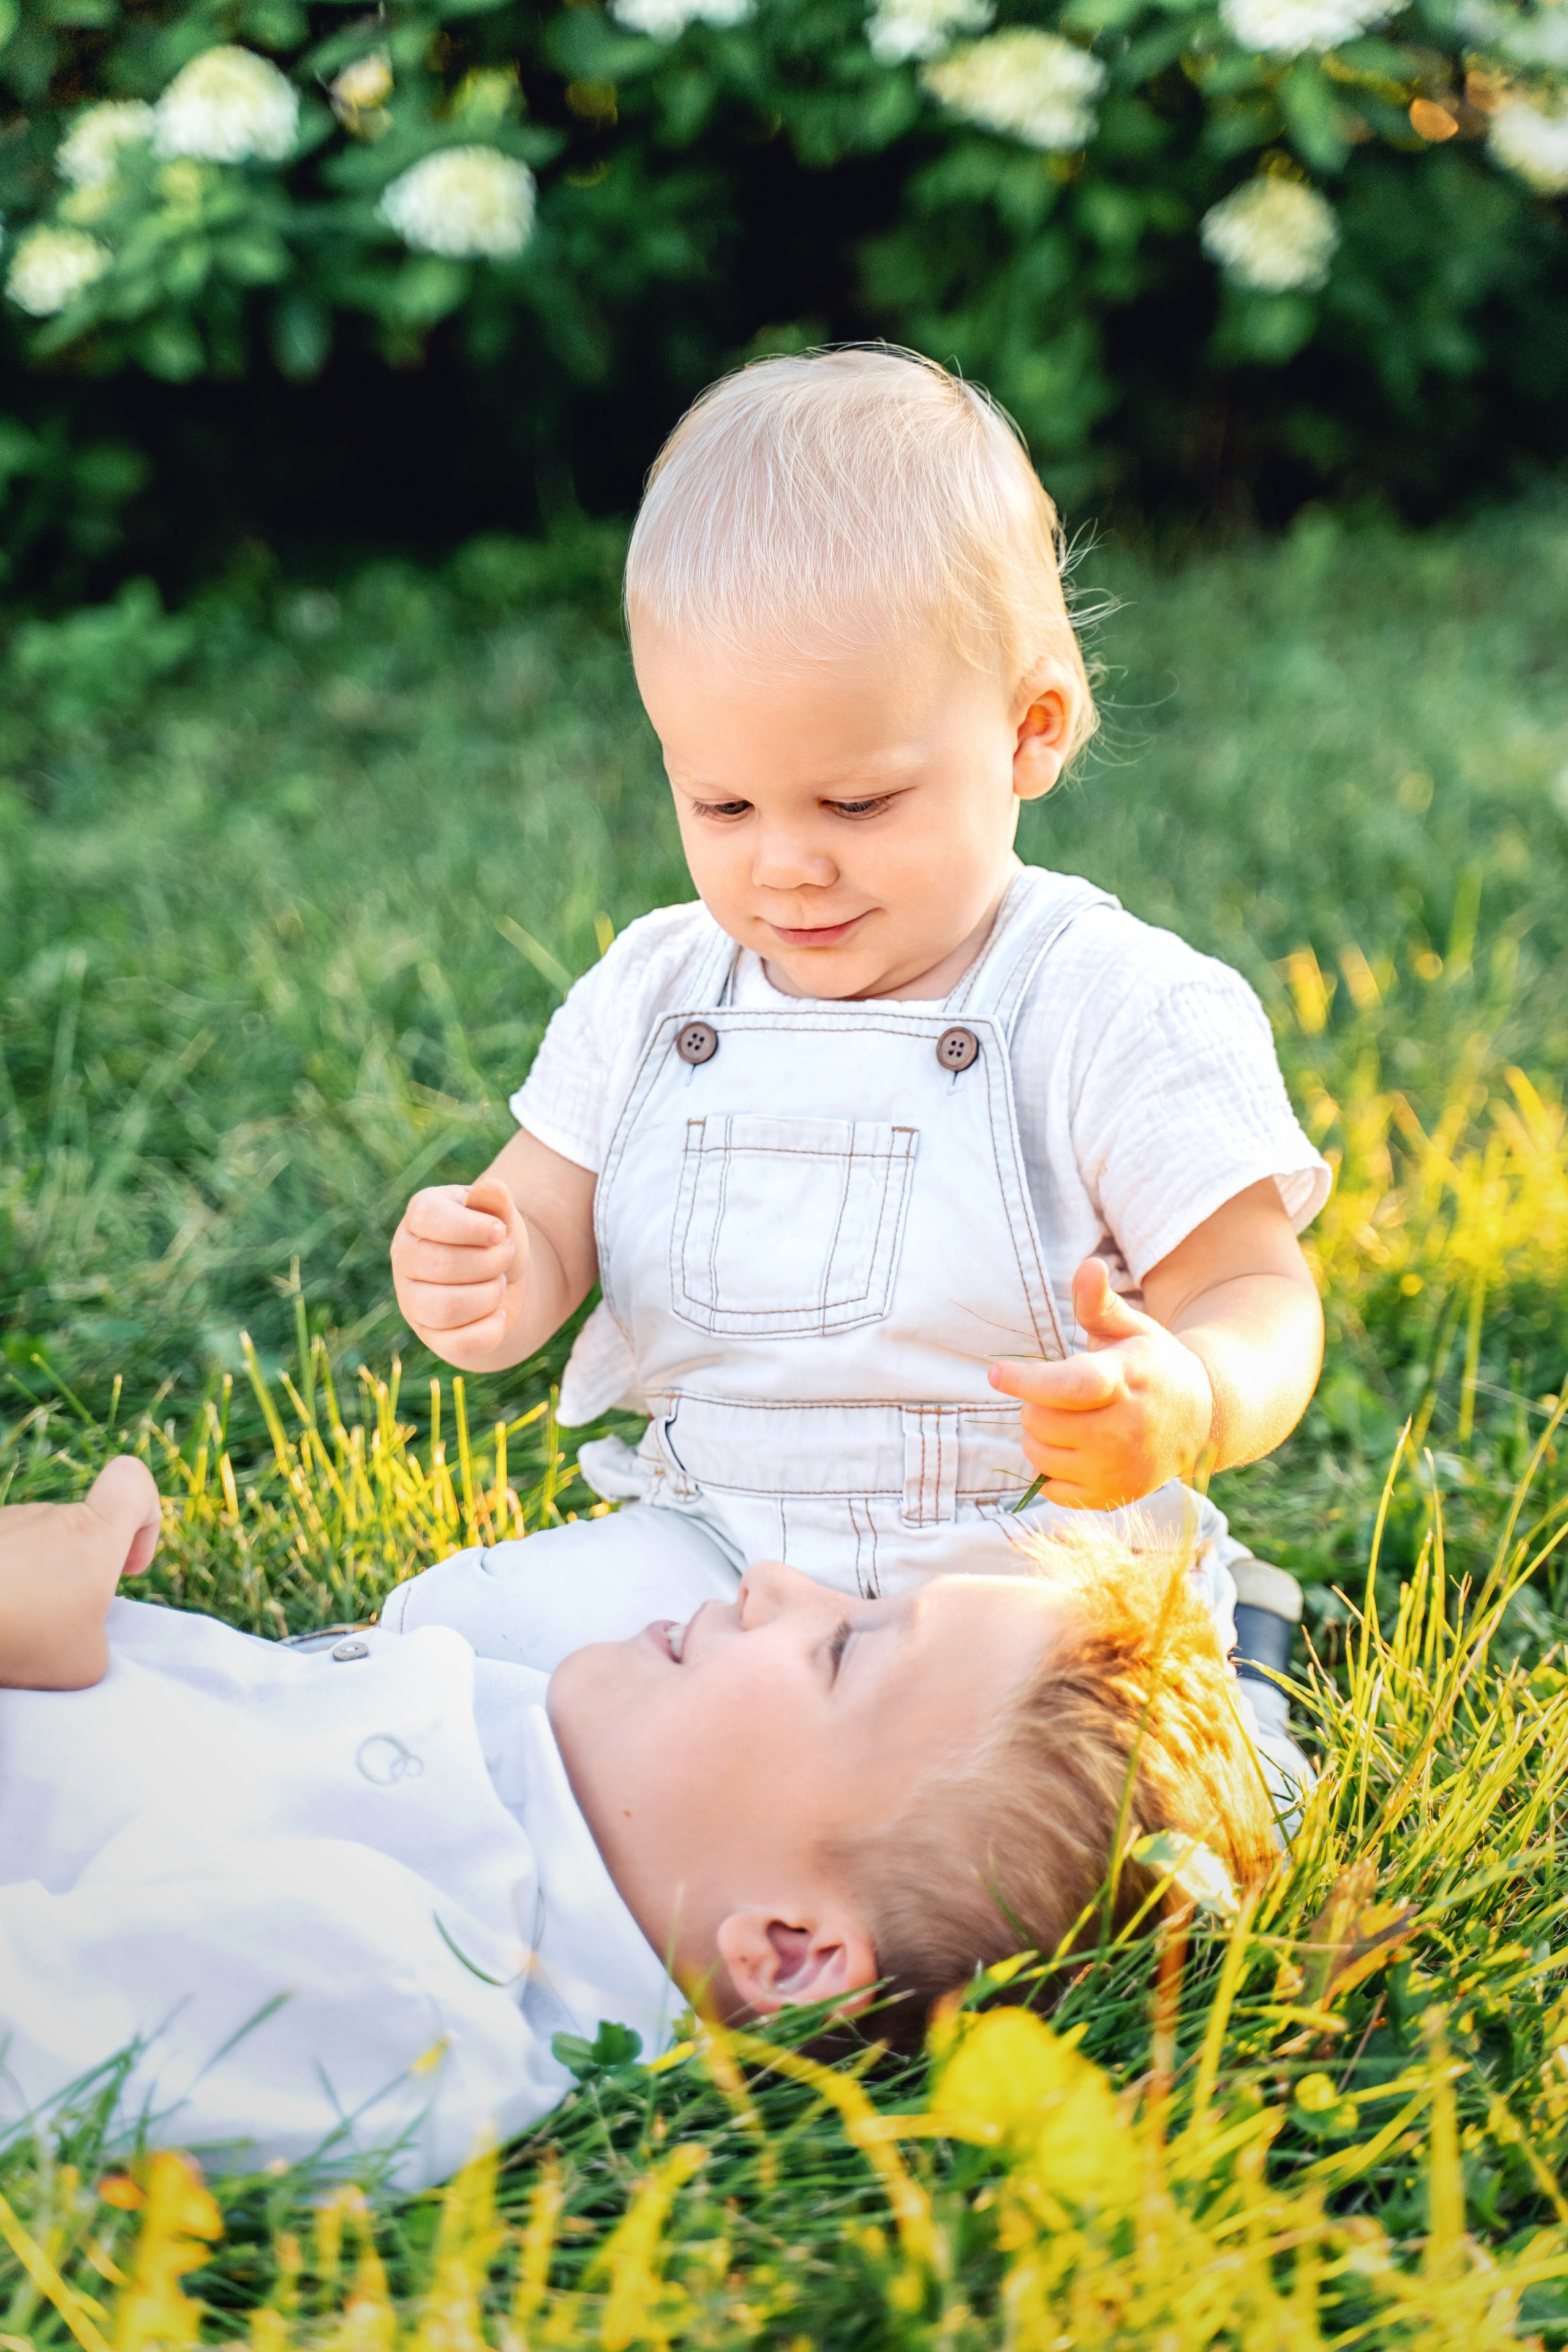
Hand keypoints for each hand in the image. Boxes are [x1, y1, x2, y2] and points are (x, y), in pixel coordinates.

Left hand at [0, 1454, 160, 1688]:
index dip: (145, 1518)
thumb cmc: (22, 1639)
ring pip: (34, 1549)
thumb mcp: (87, 1661)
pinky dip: (0, 1587)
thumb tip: (76, 1631)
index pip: (133, 1481)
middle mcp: (48, 1516)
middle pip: (80, 1532)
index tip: (127, 1567)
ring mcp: (3, 1524)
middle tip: (55, 1628)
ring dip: (31, 1587)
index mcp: (93, 1535)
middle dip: (75, 1579)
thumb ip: (98, 1633)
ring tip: (13, 1631)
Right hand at [390, 1173, 530, 1368]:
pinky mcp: (430, 1335)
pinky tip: (499, 1313)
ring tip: (500, 1284)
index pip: (428, 1218)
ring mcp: (412, 1299)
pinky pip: (456, 1344)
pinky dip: (489, 1330)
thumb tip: (490, 1186)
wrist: (504, 1278)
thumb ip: (496, 1200)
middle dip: (489, 1263)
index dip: (471, 1227)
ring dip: (488, 1296)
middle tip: (506, 1257)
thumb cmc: (495, 1238)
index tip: (500, 1232)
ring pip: (445, 1309)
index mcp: (419, 1216)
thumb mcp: (500, 1213)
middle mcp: (405, 1257)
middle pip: (441, 1265)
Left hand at [988, 1258, 1214, 1511]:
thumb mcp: (1132, 1328)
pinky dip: (1048, 1468)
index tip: (996, 1372)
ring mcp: (1119, 1467)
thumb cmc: (1152, 1365)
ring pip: (1039, 1454)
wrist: (1201, 1419)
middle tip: (1050, 1392)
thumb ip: (1099, 1302)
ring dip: (1036, 1434)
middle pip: (1043, 1421)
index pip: (1070, 1386)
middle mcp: (1126, 1428)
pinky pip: (1050, 1488)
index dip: (1028, 1380)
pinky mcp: (1112, 1496)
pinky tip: (1071, 1448)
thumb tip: (1088, 1266)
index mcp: (1128, 1379)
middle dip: (1031, 1402)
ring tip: (1060, 1417)